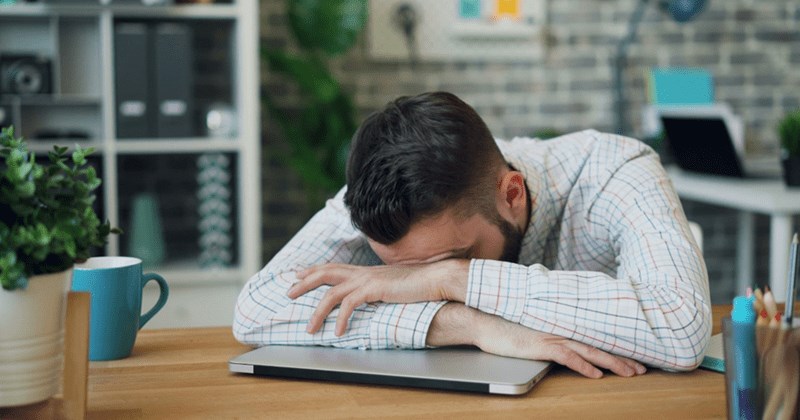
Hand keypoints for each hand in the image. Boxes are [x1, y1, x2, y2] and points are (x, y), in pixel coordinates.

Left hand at [287, 260, 467, 335]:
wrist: (436, 279)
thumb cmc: (419, 284)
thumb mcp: (393, 286)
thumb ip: (379, 289)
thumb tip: (372, 298)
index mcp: (366, 271)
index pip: (333, 267)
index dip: (313, 270)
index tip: (298, 275)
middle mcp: (363, 272)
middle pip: (325, 273)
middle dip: (304, 283)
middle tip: (288, 293)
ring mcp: (367, 279)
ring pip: (331, 292)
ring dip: (318, 312)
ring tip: (310, 328)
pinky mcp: (374, 289)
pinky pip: (349, 305)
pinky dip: (341, 319)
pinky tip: (338, 332)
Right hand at [428, 304, 646, 378]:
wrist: (484, 319)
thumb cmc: (505, 324)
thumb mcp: (533, 328)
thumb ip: (549, 331)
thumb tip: (561, 340)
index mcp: (561, 325)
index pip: (594, 337)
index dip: (615, 348)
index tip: (634, 357)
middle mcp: (561, 329)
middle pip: (599, 344)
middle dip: (623, 357)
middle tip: (643, 368)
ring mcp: (552, 336)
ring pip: (590, 350)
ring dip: (612, 362)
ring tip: (631, 372)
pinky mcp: (541, 345)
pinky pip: (567, 356)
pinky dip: (583, 365)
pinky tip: (596, 374)